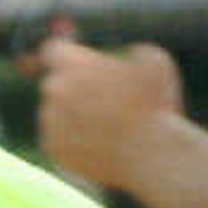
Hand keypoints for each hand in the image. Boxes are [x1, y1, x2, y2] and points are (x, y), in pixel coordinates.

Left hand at [28, 26, 182, 193]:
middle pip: (56, 82)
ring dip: (74, 115)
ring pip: (56, 113)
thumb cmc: (157, 107)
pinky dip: (75, 141)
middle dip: (74, 87)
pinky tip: (101, 145)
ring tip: (108, 127)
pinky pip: (59, 139)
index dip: (66, 52)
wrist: (151, 157)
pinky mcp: (54, 149)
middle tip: (100, 97)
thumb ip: (136, 53)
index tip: (75, 58)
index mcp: (73, 63)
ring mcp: (51, 122)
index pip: (53, 50)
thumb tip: (132, 54)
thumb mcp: (157, 64)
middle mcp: (54, 89)